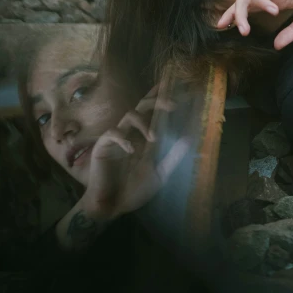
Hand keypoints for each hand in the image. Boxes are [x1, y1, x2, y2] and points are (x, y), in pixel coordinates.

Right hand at [82, 85, 187, 219]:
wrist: (112, 208)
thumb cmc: (134, 190)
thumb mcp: (159, 175)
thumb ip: (173, 157)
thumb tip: (189, 139)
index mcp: (144, 136)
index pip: (153, 111)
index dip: (160, 96)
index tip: (172, 84)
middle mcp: (132, 132)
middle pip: (143, 106)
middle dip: (157, 101)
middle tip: (173, 105)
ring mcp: (117, 137)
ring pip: (129, 115)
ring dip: (143, 122)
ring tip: (153, 138)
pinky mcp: (103, 147)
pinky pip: (112, 133)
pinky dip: (123, 138)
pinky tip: (130, 150)